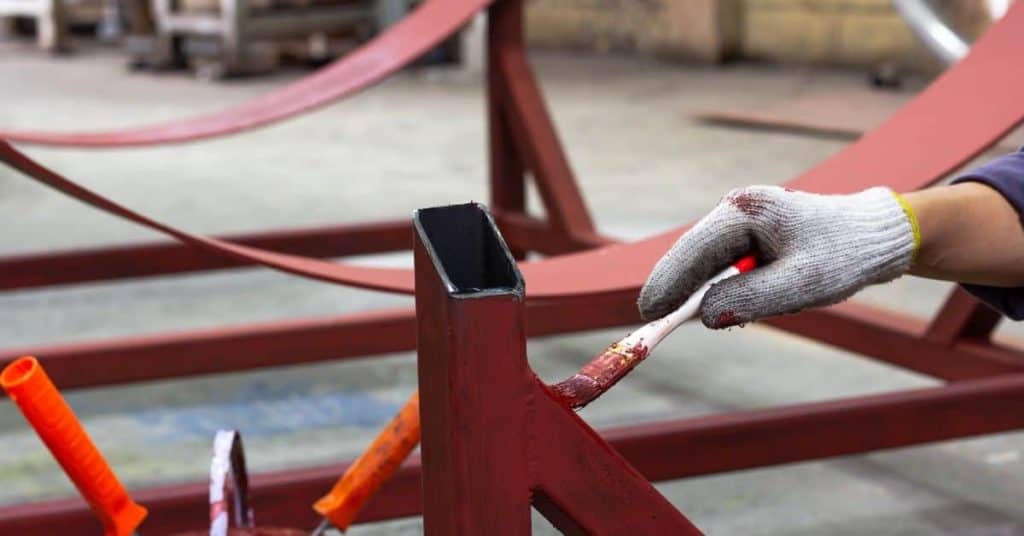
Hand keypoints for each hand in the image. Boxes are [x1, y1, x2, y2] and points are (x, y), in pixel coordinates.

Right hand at [638, 186, 917, 327]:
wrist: (878, 236)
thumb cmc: (844, 255)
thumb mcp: (801, 285)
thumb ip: (750, 299)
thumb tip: (704, 315)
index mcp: (747, 211)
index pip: (693, 251)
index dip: (667, 282)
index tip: (648, 312)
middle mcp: (740, 208)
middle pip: (694, 254)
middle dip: (682, 288)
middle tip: (660, 320)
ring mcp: (745, 217)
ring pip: (710, 261)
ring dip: (714, 289)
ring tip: (746, 306)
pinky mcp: (753, 231)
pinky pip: (728, 262)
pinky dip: (731, 284)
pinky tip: (759, 295)